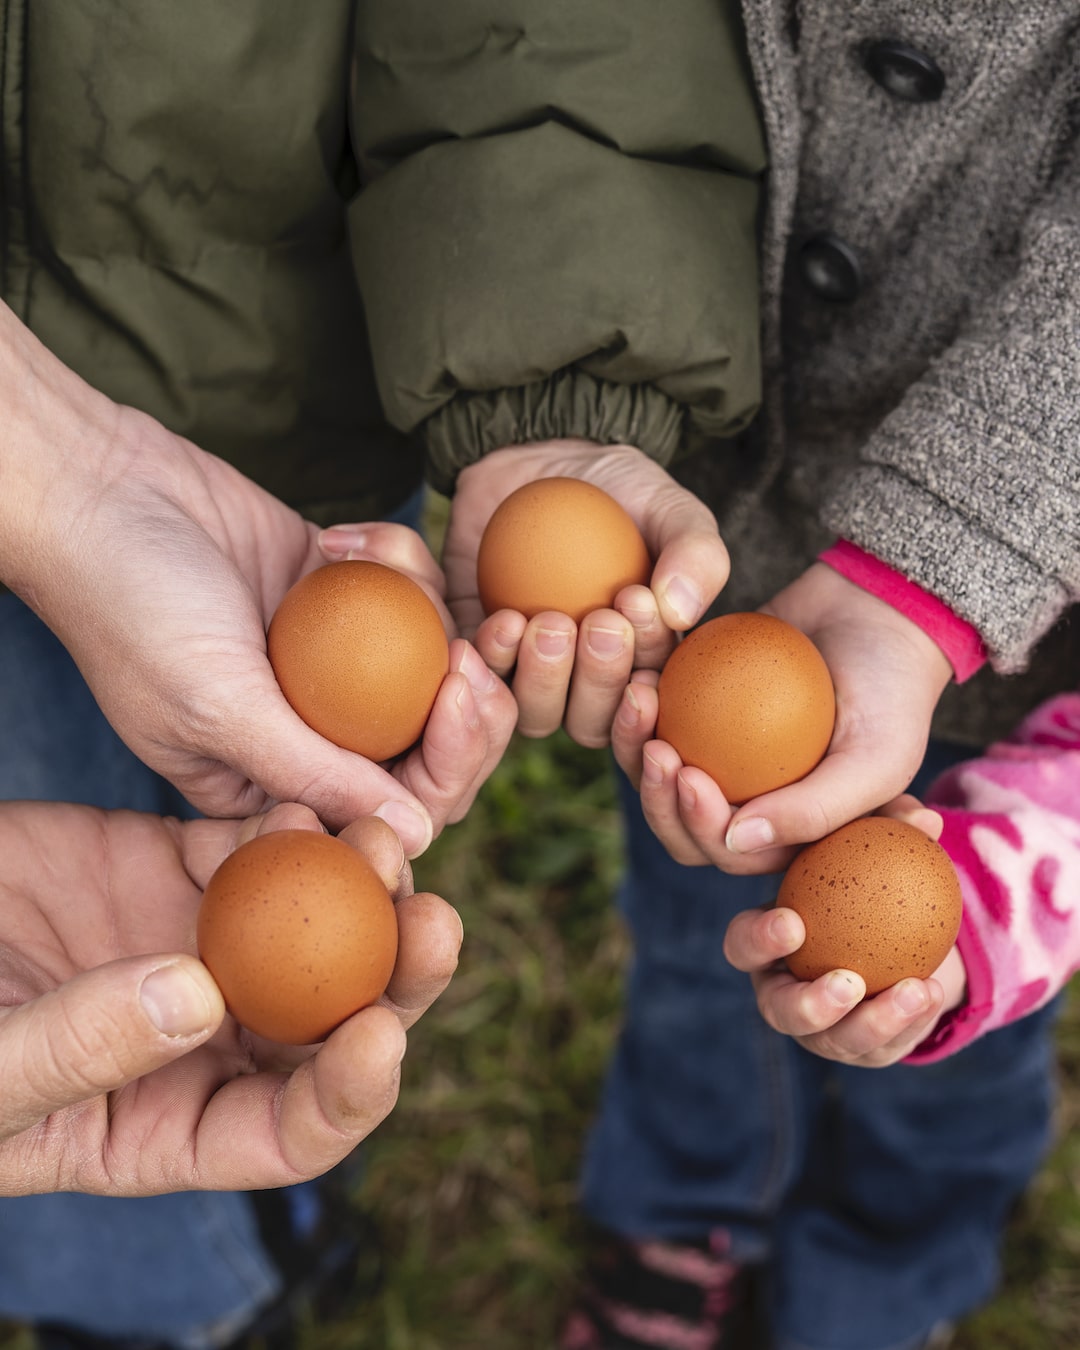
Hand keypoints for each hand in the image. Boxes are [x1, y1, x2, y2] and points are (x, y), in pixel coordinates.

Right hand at [0, 801, 460, 1194]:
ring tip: (388, 839)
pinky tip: (305, 800)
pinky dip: (291, 825)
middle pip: (331, 1019)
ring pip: (313, 925)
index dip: (347, 1096)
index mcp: (171, 1122)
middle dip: (395, 978)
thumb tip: (199, 1000)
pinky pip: (254, 848)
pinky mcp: (176, 867)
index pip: (289, 1128)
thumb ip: (78, 1050)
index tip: (380, 1040)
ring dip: (364, 886)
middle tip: (436, 923)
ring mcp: (198, 945)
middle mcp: (208, 1037)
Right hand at [1, 304, 515, 850]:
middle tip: (477, 657)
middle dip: (469, 710)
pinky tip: (349, 538)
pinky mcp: (341, 594)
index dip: (443, 771)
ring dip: (439, 621)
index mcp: (271, 783)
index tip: (459, 706)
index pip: (380, 810)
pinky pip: (408, 593)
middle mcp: (307, 729)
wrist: (100, 492)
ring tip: (412, 576)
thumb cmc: (137, 610)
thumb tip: (415, 840)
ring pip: (430, 667)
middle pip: (424, 747)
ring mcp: (330, 662)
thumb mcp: (220, 708)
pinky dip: (398, 561)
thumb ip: (315, 774)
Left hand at [441, 440, 728, 746]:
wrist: (538, 465)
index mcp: (643, 664)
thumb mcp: (669, 508)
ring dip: (545, 679)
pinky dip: (495, 656)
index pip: (650, 700)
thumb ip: (695, 552)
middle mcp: (588, 683)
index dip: (647, 680)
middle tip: (600, 620)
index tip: (641, 610)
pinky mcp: (485, 655)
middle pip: (592, 724)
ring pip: (538, 715)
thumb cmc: (617, 490)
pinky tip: (506, 620)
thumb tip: (682, 614)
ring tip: (550, 621)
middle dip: (599, 681)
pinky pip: (484, 679)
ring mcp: (532, 675)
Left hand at [612, 562, 953, 870]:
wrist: (880, 614)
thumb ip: (816, 811)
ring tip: (638, 703)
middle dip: (656, 796)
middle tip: (655, 748)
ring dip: (633, 746)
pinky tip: (638, 675)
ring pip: (654, 770)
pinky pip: (653, 714)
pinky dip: (638, 700)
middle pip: (678, 823)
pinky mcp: (693, 707)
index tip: (689, 775)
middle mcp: (743, 802)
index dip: (697, 825)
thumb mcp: (876, 760)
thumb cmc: (892, 696)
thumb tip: (735, 842)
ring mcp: (714, 755)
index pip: (726, 850)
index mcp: (782, 834)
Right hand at [721, 796, 967, 1066]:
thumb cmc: (867, 868)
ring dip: (872, 1021)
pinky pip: (883, 1046)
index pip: (743, 946)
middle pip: (779, 1011)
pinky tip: (933, 990)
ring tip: (913, 990)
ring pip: (834, 1041)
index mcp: (766, 940)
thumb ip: (893, 826)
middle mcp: (782, 988)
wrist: (902, 923)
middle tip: (848, 982)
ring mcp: (822, 1026)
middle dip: (808, 1004)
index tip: (794, 924)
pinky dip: (910, 1021)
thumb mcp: (875, 842)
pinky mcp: (861, 1047)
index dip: (759, 941)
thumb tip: (924, 819)